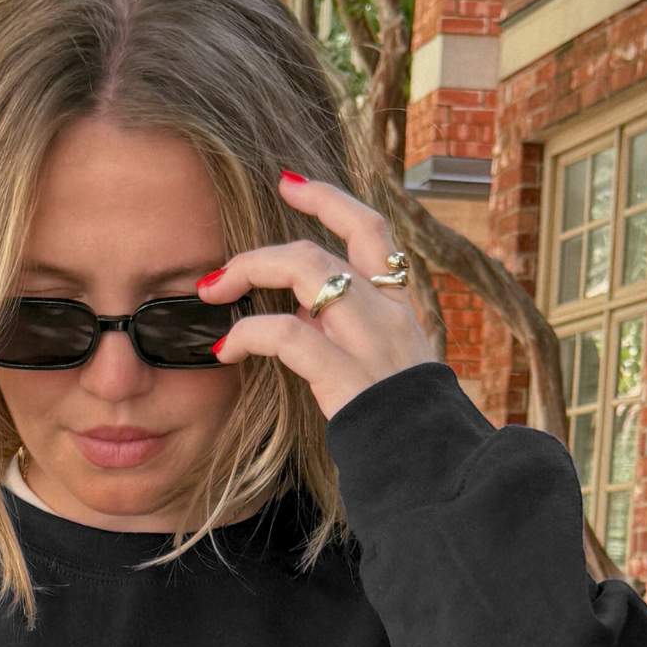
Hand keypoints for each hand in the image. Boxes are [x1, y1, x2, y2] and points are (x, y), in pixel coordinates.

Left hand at [202, 170, 441, 420]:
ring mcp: (369, 340)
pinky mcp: (346, 373)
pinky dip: (247, 334)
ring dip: (249, 274)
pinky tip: (226, 351)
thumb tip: (294, 311)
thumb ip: (342, 331)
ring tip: (214, 295)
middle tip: (220, 274)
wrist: (432, 463)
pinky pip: (285, 333)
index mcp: (398, 306)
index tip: (288, 183)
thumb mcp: (383, 363)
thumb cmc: (401, 422)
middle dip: (260, 254)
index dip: (327, 199)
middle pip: (319, 249)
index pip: (370, 229)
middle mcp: (387, 313)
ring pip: (304, 271)